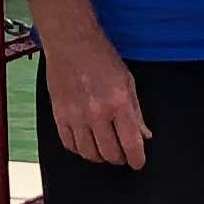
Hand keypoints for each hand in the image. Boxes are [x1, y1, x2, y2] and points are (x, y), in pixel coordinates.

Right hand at [44, 29, 149, 170]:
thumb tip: (144, 135)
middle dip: (120, 158)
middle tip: (122, 153)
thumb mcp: (128, 81)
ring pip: (89, 153)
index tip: (138, 162)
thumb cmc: (102, 57)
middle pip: (110, 154)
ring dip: (99, 156)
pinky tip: (86, 142)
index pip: (131, 144)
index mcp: (118, 103)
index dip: (137, 159)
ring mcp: (76, 116)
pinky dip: (80, 149)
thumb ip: (136, 112)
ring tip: (104, 149)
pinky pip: (69, 145)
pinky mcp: (59, 115)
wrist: (71, 42)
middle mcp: (97, 113)